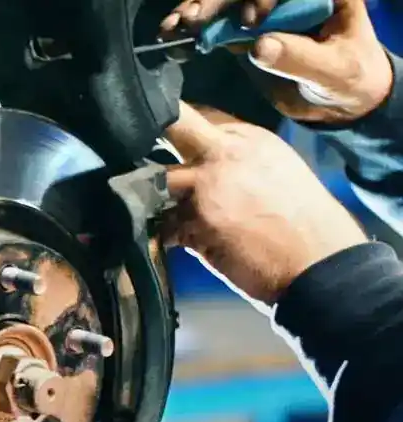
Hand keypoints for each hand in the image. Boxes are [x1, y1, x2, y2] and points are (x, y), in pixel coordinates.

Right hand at [160, 0, 393, 123]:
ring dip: (196, 10)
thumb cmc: (349, 79)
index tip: (252, 22)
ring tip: (176, 25)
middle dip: (215, 0)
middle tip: (193, 17)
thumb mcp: (333, 70)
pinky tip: (172, 36)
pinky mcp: (244, 31)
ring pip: (224, 3)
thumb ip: (299, 58)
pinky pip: (215, 26)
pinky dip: (193, 31)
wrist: (339, 99)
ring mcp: (263, 10)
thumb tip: (259, 46)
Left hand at [161, 103, 367, 303]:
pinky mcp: (194, 221)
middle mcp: (226, 154)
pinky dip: (167, 236)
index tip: (170, 144)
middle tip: (146, 160)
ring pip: (160, 180)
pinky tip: (182, 243)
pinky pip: (163, 225)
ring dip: (159, 198)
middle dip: (155, 140)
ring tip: (169, 214)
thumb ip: (240, 159)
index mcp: (251, 138)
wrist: (317, 262)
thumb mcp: (280, 170)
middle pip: (176, 127)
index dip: (180, 132)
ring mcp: (207, 185)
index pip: (201, 117)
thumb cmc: (306, 223)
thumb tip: (207, 161)